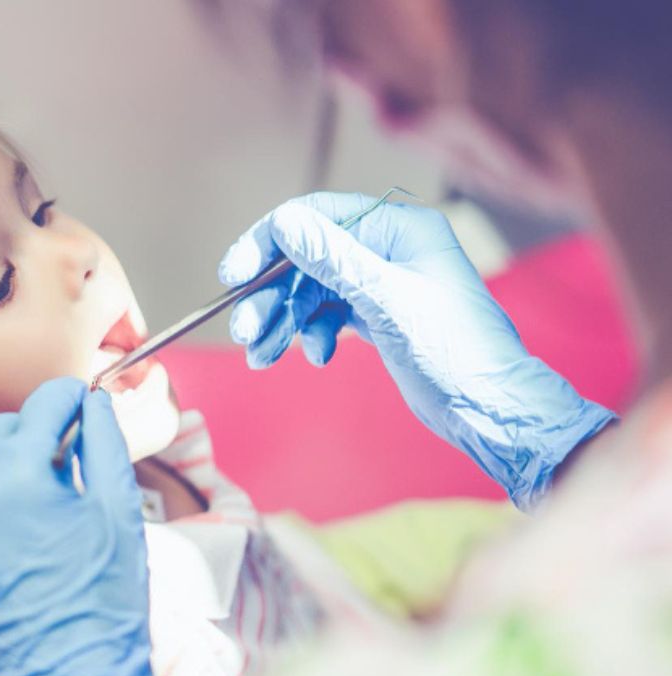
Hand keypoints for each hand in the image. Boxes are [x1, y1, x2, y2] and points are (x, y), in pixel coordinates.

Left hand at [0, 377, 155, 675]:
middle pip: (1, 432)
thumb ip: (105, 444)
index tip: (78, 400)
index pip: (43, 405)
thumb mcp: (119, 510)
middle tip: (64, 466)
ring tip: (31, 510)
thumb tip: (95, 405)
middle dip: (34, 438)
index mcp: (19, 472)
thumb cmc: (101, 601)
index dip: (68, 398)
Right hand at [219, 192, 614, 508]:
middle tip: (244, 331)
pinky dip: (312, 335)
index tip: (234, 274)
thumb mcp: (388, 300)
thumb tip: (284, 222)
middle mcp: (388, 248)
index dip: (269, 242)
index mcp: (399, 228)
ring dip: (283, 321)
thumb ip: (333, 259)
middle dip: (272, 296)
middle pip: (307, 259)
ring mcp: (381, 283)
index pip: (317, 217)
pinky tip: (317, 356)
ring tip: (262, 355)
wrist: (490, 409)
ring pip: (311, 291)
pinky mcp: (377, 315)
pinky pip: (327, 314)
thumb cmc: (456, 351)